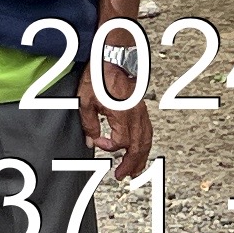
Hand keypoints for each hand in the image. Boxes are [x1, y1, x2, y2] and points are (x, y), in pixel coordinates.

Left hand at [88, 37, 154, 178]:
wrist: (114, 56)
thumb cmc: (100, 74)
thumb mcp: (86, 101)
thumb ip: (88, 124)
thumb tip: (91, 141)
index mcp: (123, 115)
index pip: (120, 142)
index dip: (108, 147)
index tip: (98, 143)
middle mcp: (136, 115)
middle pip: (139, 147)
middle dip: (131, 164)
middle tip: (122, 176)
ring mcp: (141, 111)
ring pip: (146, 140)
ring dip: (141, 157)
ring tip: (135, 169)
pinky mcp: (141, 107)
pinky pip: (147, 130)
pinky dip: (144, 143)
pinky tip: (140, 148)